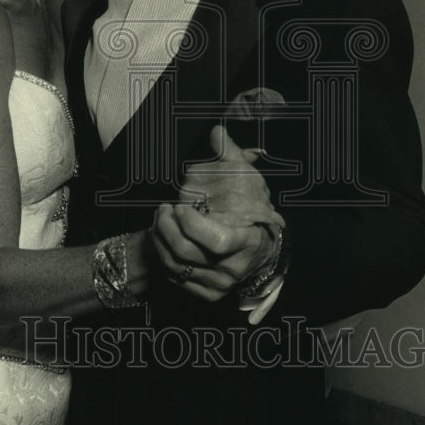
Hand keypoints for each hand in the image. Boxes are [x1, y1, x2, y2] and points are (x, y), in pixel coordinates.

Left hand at [151, 126, 283, 300]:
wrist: (265, 252)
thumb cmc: (255, 213)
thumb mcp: (249, 182)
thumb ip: (231, 156)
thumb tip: (216, 131)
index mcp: (248, 242)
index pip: (216, 242)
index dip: (192, 225)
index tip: (180, 206)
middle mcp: (233, 269)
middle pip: (187, 254)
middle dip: (167, 229)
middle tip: (163, 209)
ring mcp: (219, 284)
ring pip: (176, 267)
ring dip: (160, 241)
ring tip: (159, 220)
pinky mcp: (208, 293)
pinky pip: (177, 279)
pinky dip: (164, 258)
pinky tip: (164, 239)